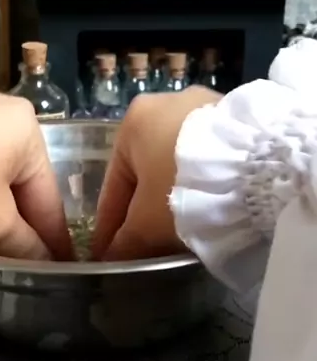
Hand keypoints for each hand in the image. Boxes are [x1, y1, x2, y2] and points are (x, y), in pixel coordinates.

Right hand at [92, 87, 220, 260]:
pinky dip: (200, 181)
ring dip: (172, 193)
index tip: (107, 251)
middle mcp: (164, 103)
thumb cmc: (183, 187)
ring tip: (176, 227)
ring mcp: (202, 105)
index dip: (109, 225)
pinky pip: (206, 156)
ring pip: (176, 162)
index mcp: (133, 121)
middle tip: (143, 243)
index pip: (113, 185)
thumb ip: (125, 241)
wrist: (253, 167)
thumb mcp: (147, 222)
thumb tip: (112, 257)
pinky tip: (204, 205)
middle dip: (143, 208)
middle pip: (146, 170)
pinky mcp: (233, 116)